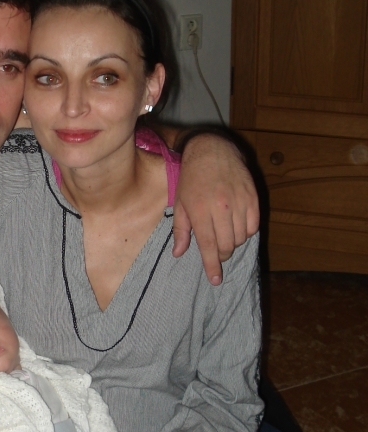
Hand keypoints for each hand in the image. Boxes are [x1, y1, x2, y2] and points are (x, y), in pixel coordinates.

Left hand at [172, 134, 258, 285]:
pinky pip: (253, 226)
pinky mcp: (253, 197)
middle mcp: (221, 208)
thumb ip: (181, 231)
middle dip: (221, 254)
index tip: (215, 280)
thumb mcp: (180, 204)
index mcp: (201, 211)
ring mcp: (239, 202)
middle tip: (216, 251)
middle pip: (227, 245)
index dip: (212, 266)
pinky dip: (246, 231)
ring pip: (241, 238)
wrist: (212, 150)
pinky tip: (237, 226)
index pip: (209, 246)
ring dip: (233, 242)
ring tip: (224, 234)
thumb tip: (179, 254)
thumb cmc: (191, 179)